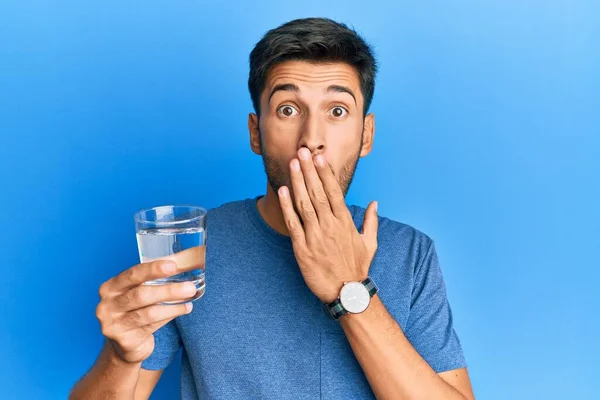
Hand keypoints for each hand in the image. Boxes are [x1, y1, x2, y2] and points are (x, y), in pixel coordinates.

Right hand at [95, 246, 204, 363]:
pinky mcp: (124, 340)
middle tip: (189, 286)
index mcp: (110, 287)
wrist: (125, 345)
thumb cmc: (134, 311)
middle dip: (168, 290)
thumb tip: (184, 264)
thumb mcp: (137, 293)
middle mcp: (107, 305)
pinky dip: (170, 315)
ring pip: (148, 313)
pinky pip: (152, 326)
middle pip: (141, 294)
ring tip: (190, 298)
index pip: (132, 275)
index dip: (152, 269)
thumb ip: (153, 280)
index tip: (172, 265)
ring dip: (173, 305)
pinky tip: (184, 309)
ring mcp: (113, 324)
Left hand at [278, 148, 378, 302]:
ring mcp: (315, 236)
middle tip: (303, 152)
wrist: (347, 293)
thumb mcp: (370, 243)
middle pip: (318, 193)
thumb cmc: (357, 268)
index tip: (320, 158)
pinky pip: (293, 223)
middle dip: (309, 171)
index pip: (335, 192)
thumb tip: (375, 203)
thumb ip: (370, 221)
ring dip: (298, 182)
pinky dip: (287, 206)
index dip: (326, 173)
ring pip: (305, 204)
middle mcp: (330, 226)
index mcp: (345, 223)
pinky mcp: (302, 248)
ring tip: (293, 164)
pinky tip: (283, 190)